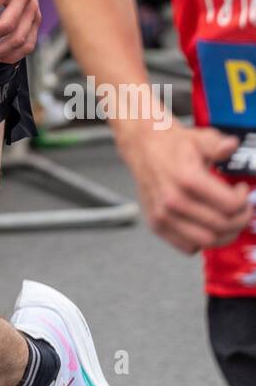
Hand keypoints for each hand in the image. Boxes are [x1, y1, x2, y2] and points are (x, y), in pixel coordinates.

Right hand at [122, 120, 251, 254]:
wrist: (142, 146)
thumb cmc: (171, 143)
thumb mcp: (198, 137)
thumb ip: (217, 145)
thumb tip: (231, 146)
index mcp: (186, 178)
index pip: (229, 205)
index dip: (243, 201)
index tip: (242, 191)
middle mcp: (173, 200)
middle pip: (222, 226)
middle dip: (240, 219)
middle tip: (242, 209)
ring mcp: (163, 215)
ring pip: (207, 241)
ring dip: (225, 234)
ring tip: (228, 220)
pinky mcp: (157, 224)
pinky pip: (188, 247)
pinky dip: (202, 241)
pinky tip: (206, 225)